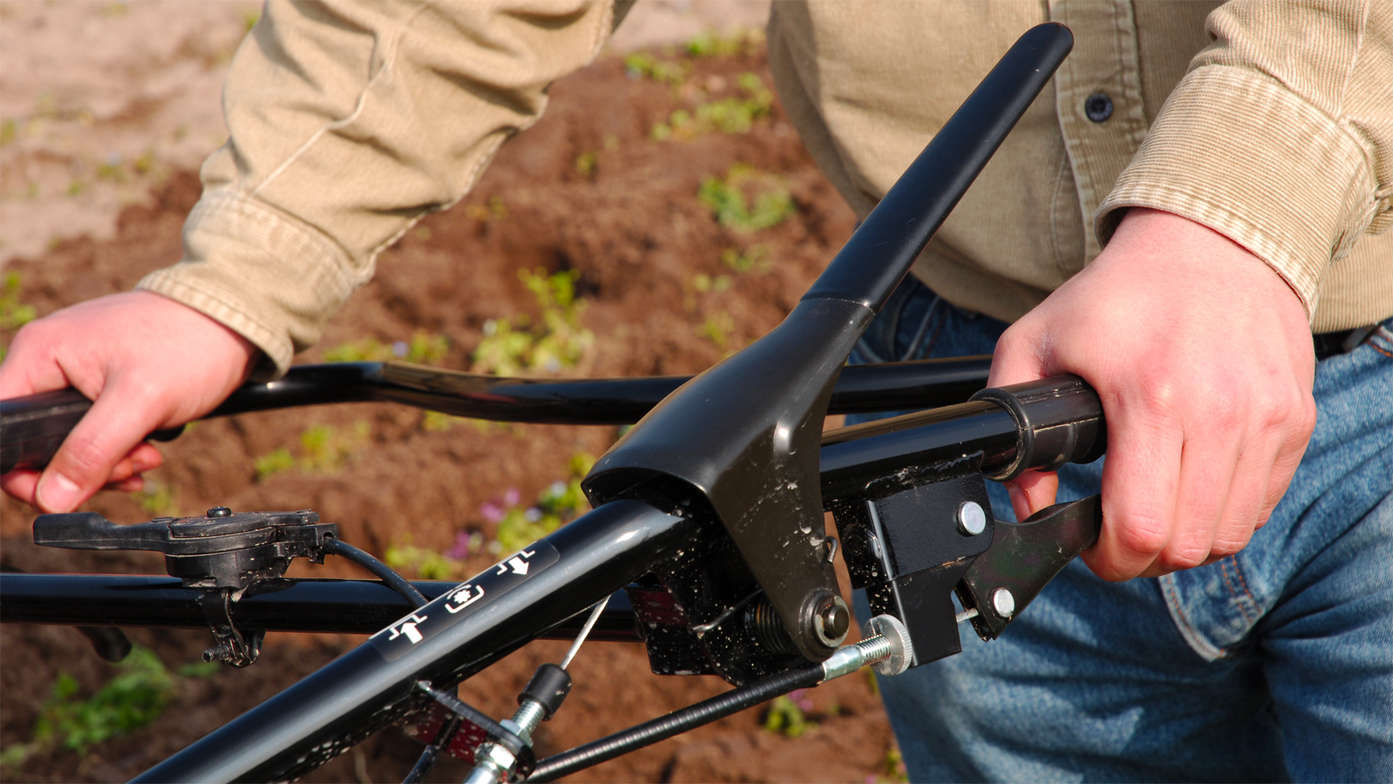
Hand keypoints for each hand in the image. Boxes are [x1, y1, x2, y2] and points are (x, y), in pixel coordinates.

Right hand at [0, 291, 256, 511]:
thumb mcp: (139, 402)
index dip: (21, 470)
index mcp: (38, 354)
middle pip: (35, 443)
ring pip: (70, 444)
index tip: (63, 491)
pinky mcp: (104, 388)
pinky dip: (121, 450)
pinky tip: (148, 450)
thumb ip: (90, 450)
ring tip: (148, 457)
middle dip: (82, 468)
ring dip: (109, 463)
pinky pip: (96, 434)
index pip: (2, 427)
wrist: (234, 320)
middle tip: (129, 469)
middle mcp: (48, 363)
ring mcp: (76, 375)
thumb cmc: (189, 343)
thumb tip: (51, 497)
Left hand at [989, 208, 1315, 579]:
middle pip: (1187, 545)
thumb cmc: (1118, 295)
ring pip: (1229, 535)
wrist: (1209, 242)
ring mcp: (1266, 417)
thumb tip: (1027, 501)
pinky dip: (1225, 512)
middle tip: (1117, 534)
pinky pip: (1262, 504)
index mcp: (1150, 397)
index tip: (1090, 544)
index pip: (1140, 527)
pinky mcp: (1295, 418)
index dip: (1108, 557)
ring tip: (1154, 511)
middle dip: (1142, 557)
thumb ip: (1013, 421)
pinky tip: (1192, 484)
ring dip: (1186, 541)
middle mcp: (1219, 411)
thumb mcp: (1036, 342)